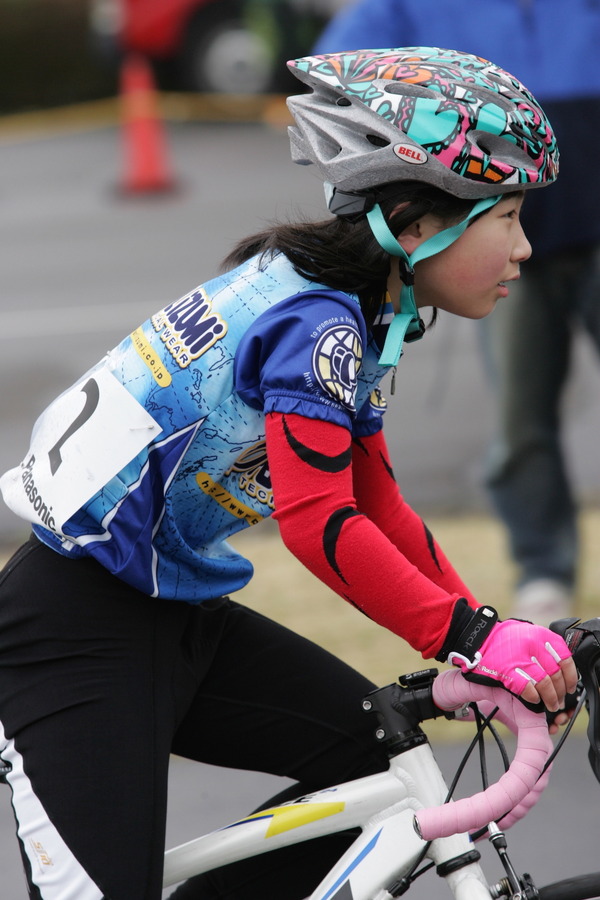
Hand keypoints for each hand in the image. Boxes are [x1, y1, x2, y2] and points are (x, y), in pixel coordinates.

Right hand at [452, 618, 577, 710]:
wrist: (477, 638)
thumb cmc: (503, 639)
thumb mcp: (529, 634)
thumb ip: (546, 648)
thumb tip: (564, 669)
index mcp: (541, 635)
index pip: (565, 659)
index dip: (570, 677)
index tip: (570, 687)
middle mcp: (532, 644)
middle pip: (556, 674)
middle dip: (560, 692)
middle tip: (559, 700)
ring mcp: (519, 658)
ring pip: (544, 684)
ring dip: (550, 698)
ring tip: (550, 705)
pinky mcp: (506, 671)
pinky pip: (527, 689)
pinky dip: (533, 697)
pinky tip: (534, 700)